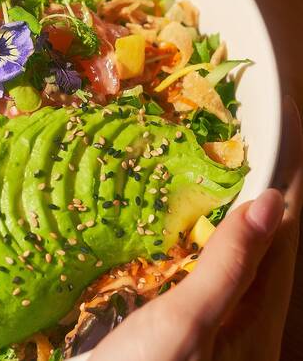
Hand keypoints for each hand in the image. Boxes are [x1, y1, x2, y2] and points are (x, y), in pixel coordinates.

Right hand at [90, 96, 302, 360]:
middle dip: (267, 198)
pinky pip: (211, 279)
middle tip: (254, 148)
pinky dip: (207, 246)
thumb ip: (228, 267)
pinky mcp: (190, 335)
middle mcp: (246, 327)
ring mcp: (216, 332)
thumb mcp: (185, 324)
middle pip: (267, 250)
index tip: (284, 137)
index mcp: (258, 323)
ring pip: (238, 264)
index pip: (282, 241)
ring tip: (229, 175)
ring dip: (236, 219)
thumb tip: (271, 202)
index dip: (287, 188)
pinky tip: (191, 234)